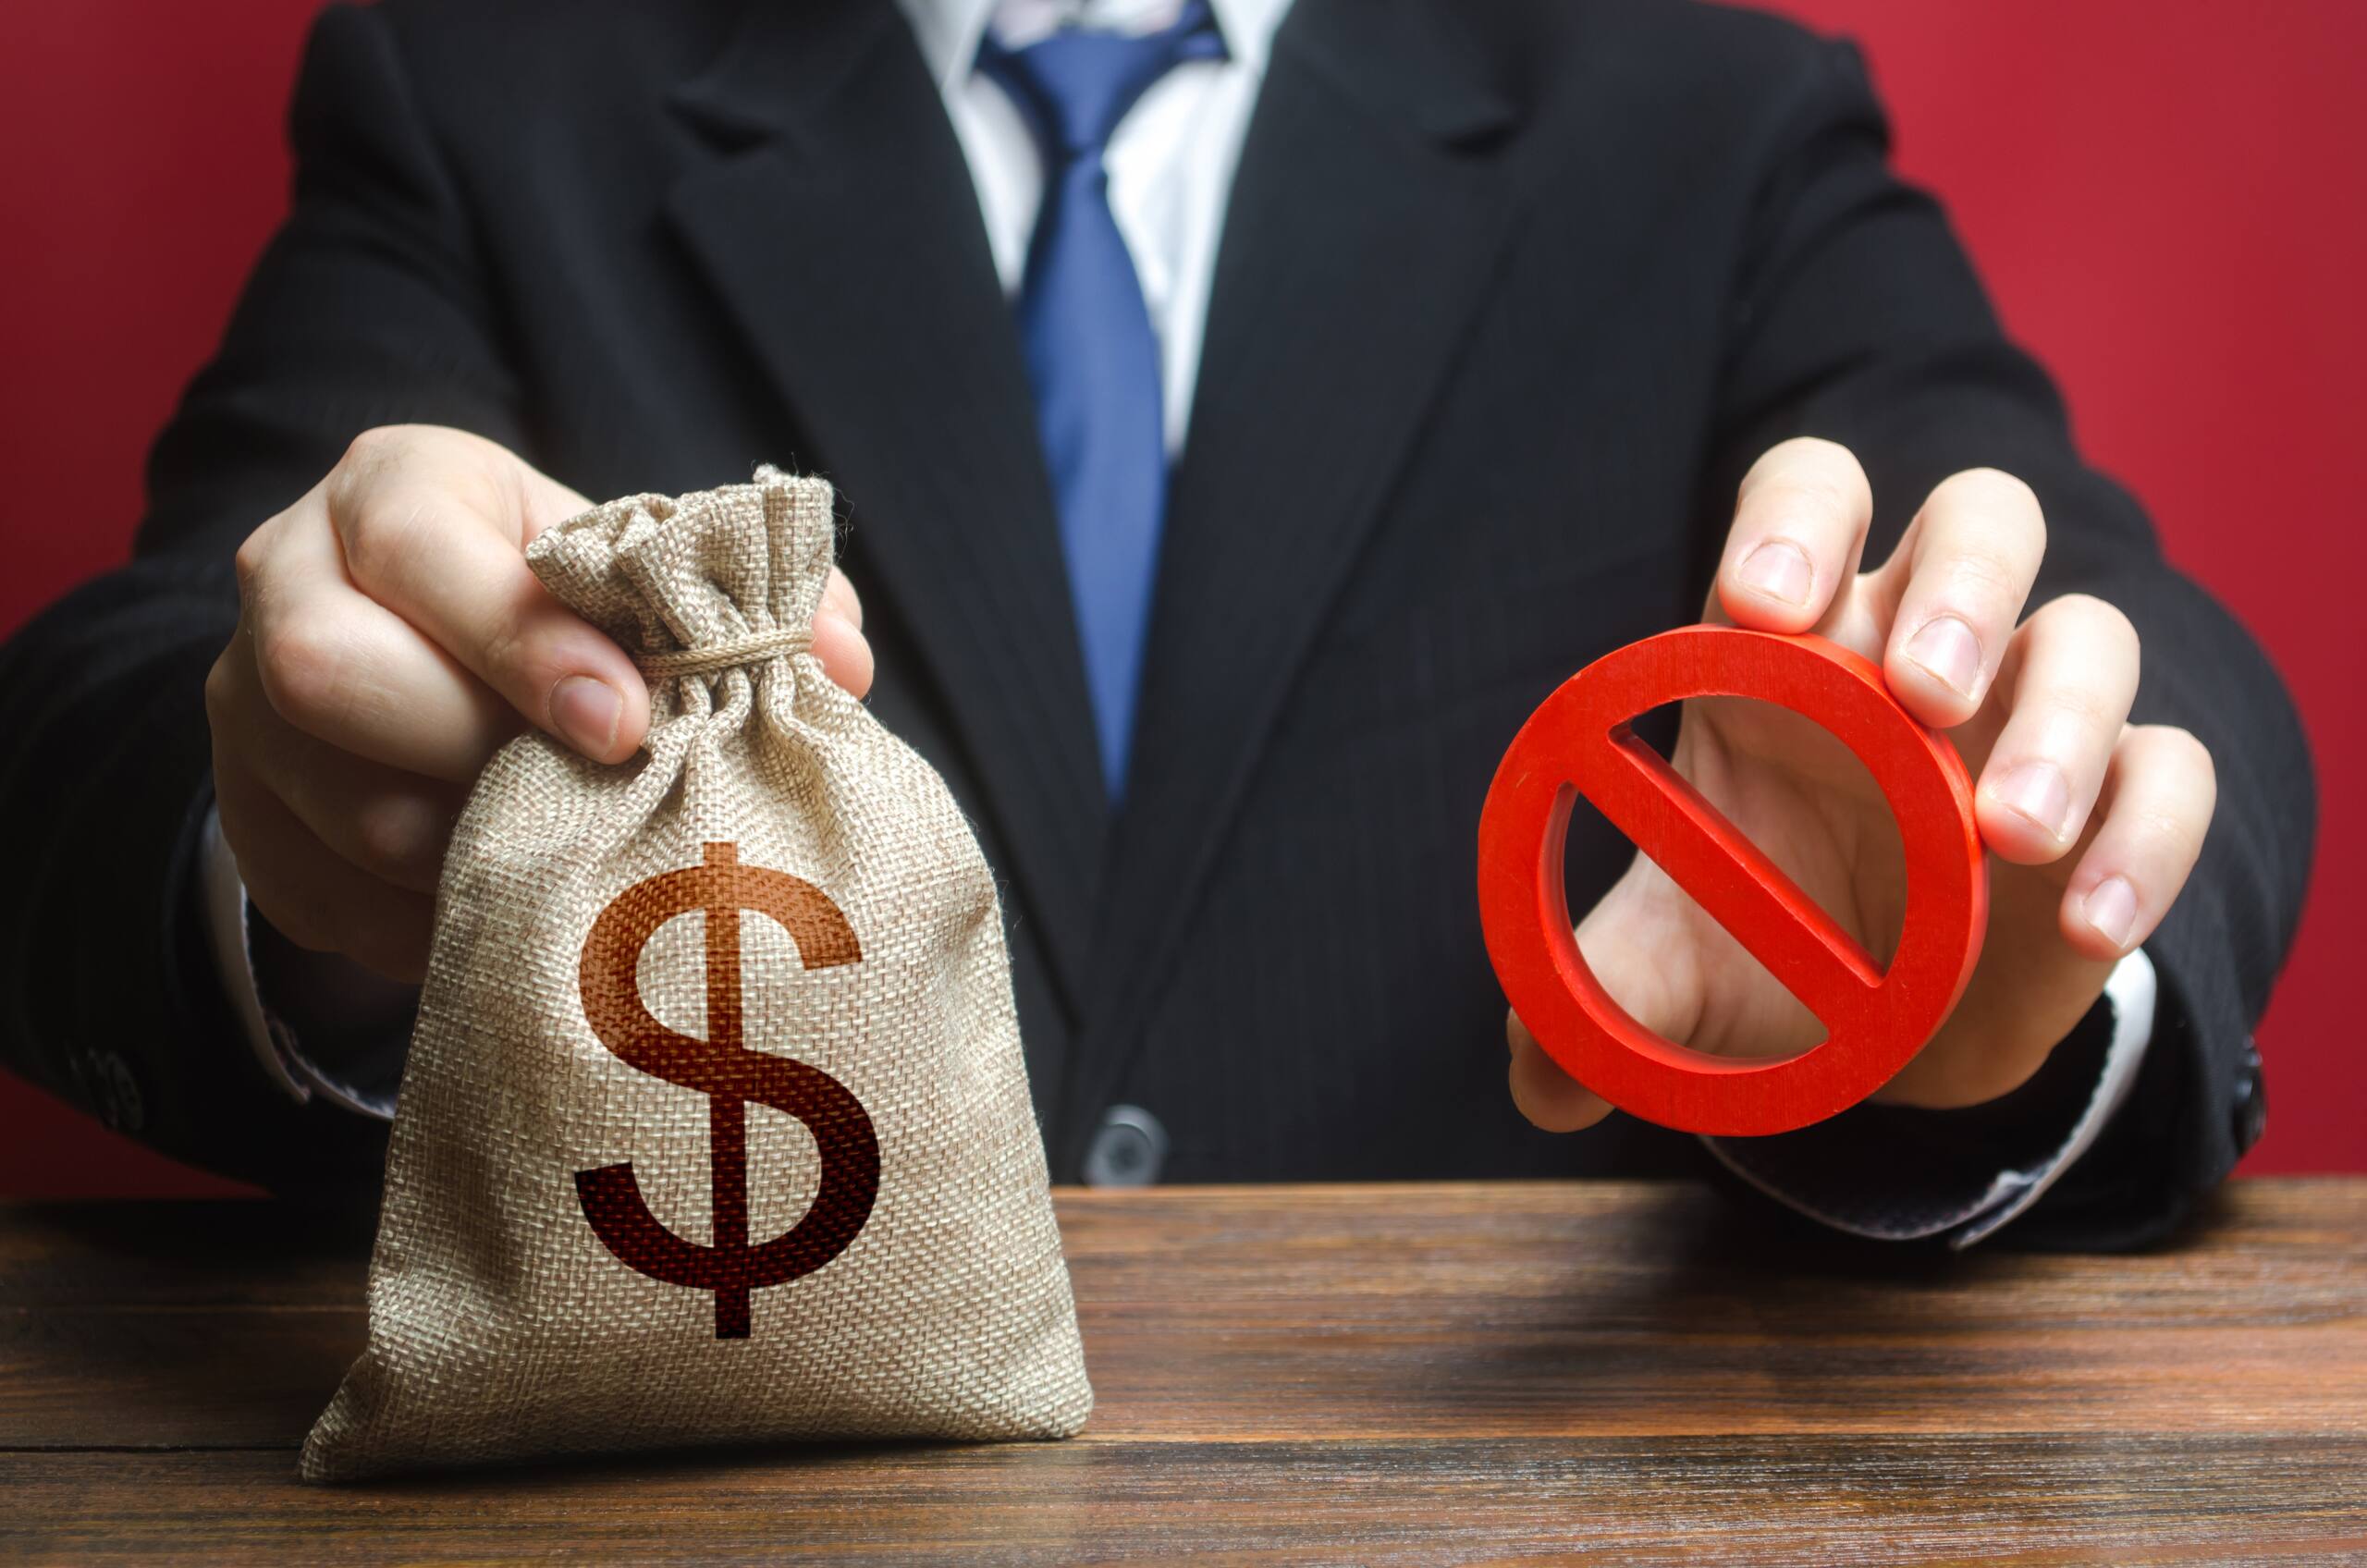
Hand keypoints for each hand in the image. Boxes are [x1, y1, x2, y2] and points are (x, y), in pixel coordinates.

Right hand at [205, 426, 872, 981]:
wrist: (437, 653)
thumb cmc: (565, 604)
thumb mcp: (636, 566)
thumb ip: (741, 597)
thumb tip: (842, 660)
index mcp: (392, 493)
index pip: (418, 549)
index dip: (522, 641)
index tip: (627, 720)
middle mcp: (289, 585)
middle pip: (329, 674)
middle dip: (480, 748)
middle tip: (604, 793)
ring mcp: (250, 715)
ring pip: (339, 805)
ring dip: (477, 851)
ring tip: (584, 858)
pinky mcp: (255, 826)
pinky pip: (333, 900)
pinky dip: (440, 922)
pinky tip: (526, 912)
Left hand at [1509, 438, 2215, 1128]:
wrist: (1887, 1038)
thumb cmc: (1773, 945)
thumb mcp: (1673, 970)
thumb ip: (1602, 993)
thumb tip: (1540, 1080)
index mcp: (1794, 639)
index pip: (1809, 499)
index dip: (1795, 521)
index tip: (1761, 601)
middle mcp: (1922, 648)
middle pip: (1981, 521)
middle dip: (1960, 584)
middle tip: (1921, 693)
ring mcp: (2035, 716)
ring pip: (2092, 636)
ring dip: (2060, 721)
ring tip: (2007, 833)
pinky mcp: (2122, 803)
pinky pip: (2171, 775)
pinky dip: (2143, 840)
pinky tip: (2087, 923)